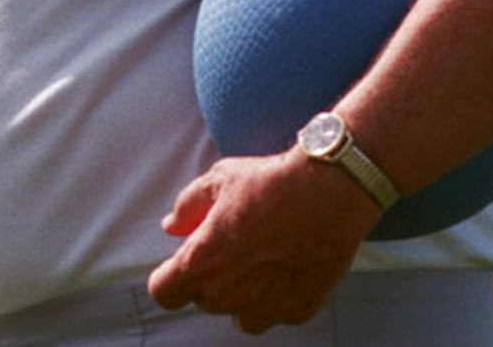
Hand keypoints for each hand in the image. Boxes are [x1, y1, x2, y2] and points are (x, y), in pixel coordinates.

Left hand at [146, 150, 380, 334]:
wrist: (328, 193)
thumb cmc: (271, 183)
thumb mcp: (218, 179)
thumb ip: (186, 207)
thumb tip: (171, 226)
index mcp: (203, 261)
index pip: (163, 292)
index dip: (166, 278)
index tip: (177, 265)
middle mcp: (230, 294)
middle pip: (202, 299)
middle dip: (208, 276)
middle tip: (230, 244)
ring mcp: (265, 308)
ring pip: (236, 312)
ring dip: (238, 293)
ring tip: (258, 257)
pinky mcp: (296, 312)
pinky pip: (271, 313)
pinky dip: (272, 296)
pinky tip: (284, 264)